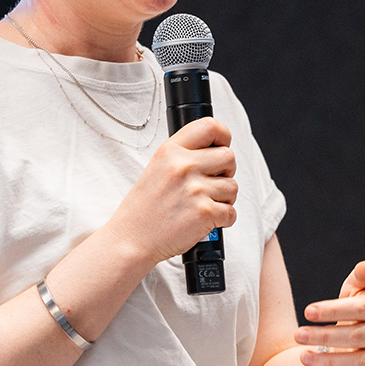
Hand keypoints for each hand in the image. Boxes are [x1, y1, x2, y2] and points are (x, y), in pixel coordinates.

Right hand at [105, 117, 237, 265]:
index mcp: (171, 151)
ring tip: (203, 205)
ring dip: (224, 198)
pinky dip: (223, 219)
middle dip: (226, 172)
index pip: (210, 127)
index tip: (222, 145)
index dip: (223, 136)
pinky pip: (231, 212)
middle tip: (212, 184)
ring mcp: (195, 189)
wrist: (131, 239)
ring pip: (233, 187)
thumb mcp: (157, 168)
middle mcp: (183, 166)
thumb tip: (214, 151)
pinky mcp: (205, 213)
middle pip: (229, 157)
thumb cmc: (143, 208)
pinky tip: (206, 220)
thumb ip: (183, 156)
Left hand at [294, 260, 364, 365]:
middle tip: (296, 335)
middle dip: (324, 337)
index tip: (307, 311)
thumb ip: (362, 276)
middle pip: (356, 337)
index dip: (333, 310)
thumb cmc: (353, 303)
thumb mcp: (356, 286)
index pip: (358, 310)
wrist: (359, 329)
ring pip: (358, 363)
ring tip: (302, 357)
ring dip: (329, 362)